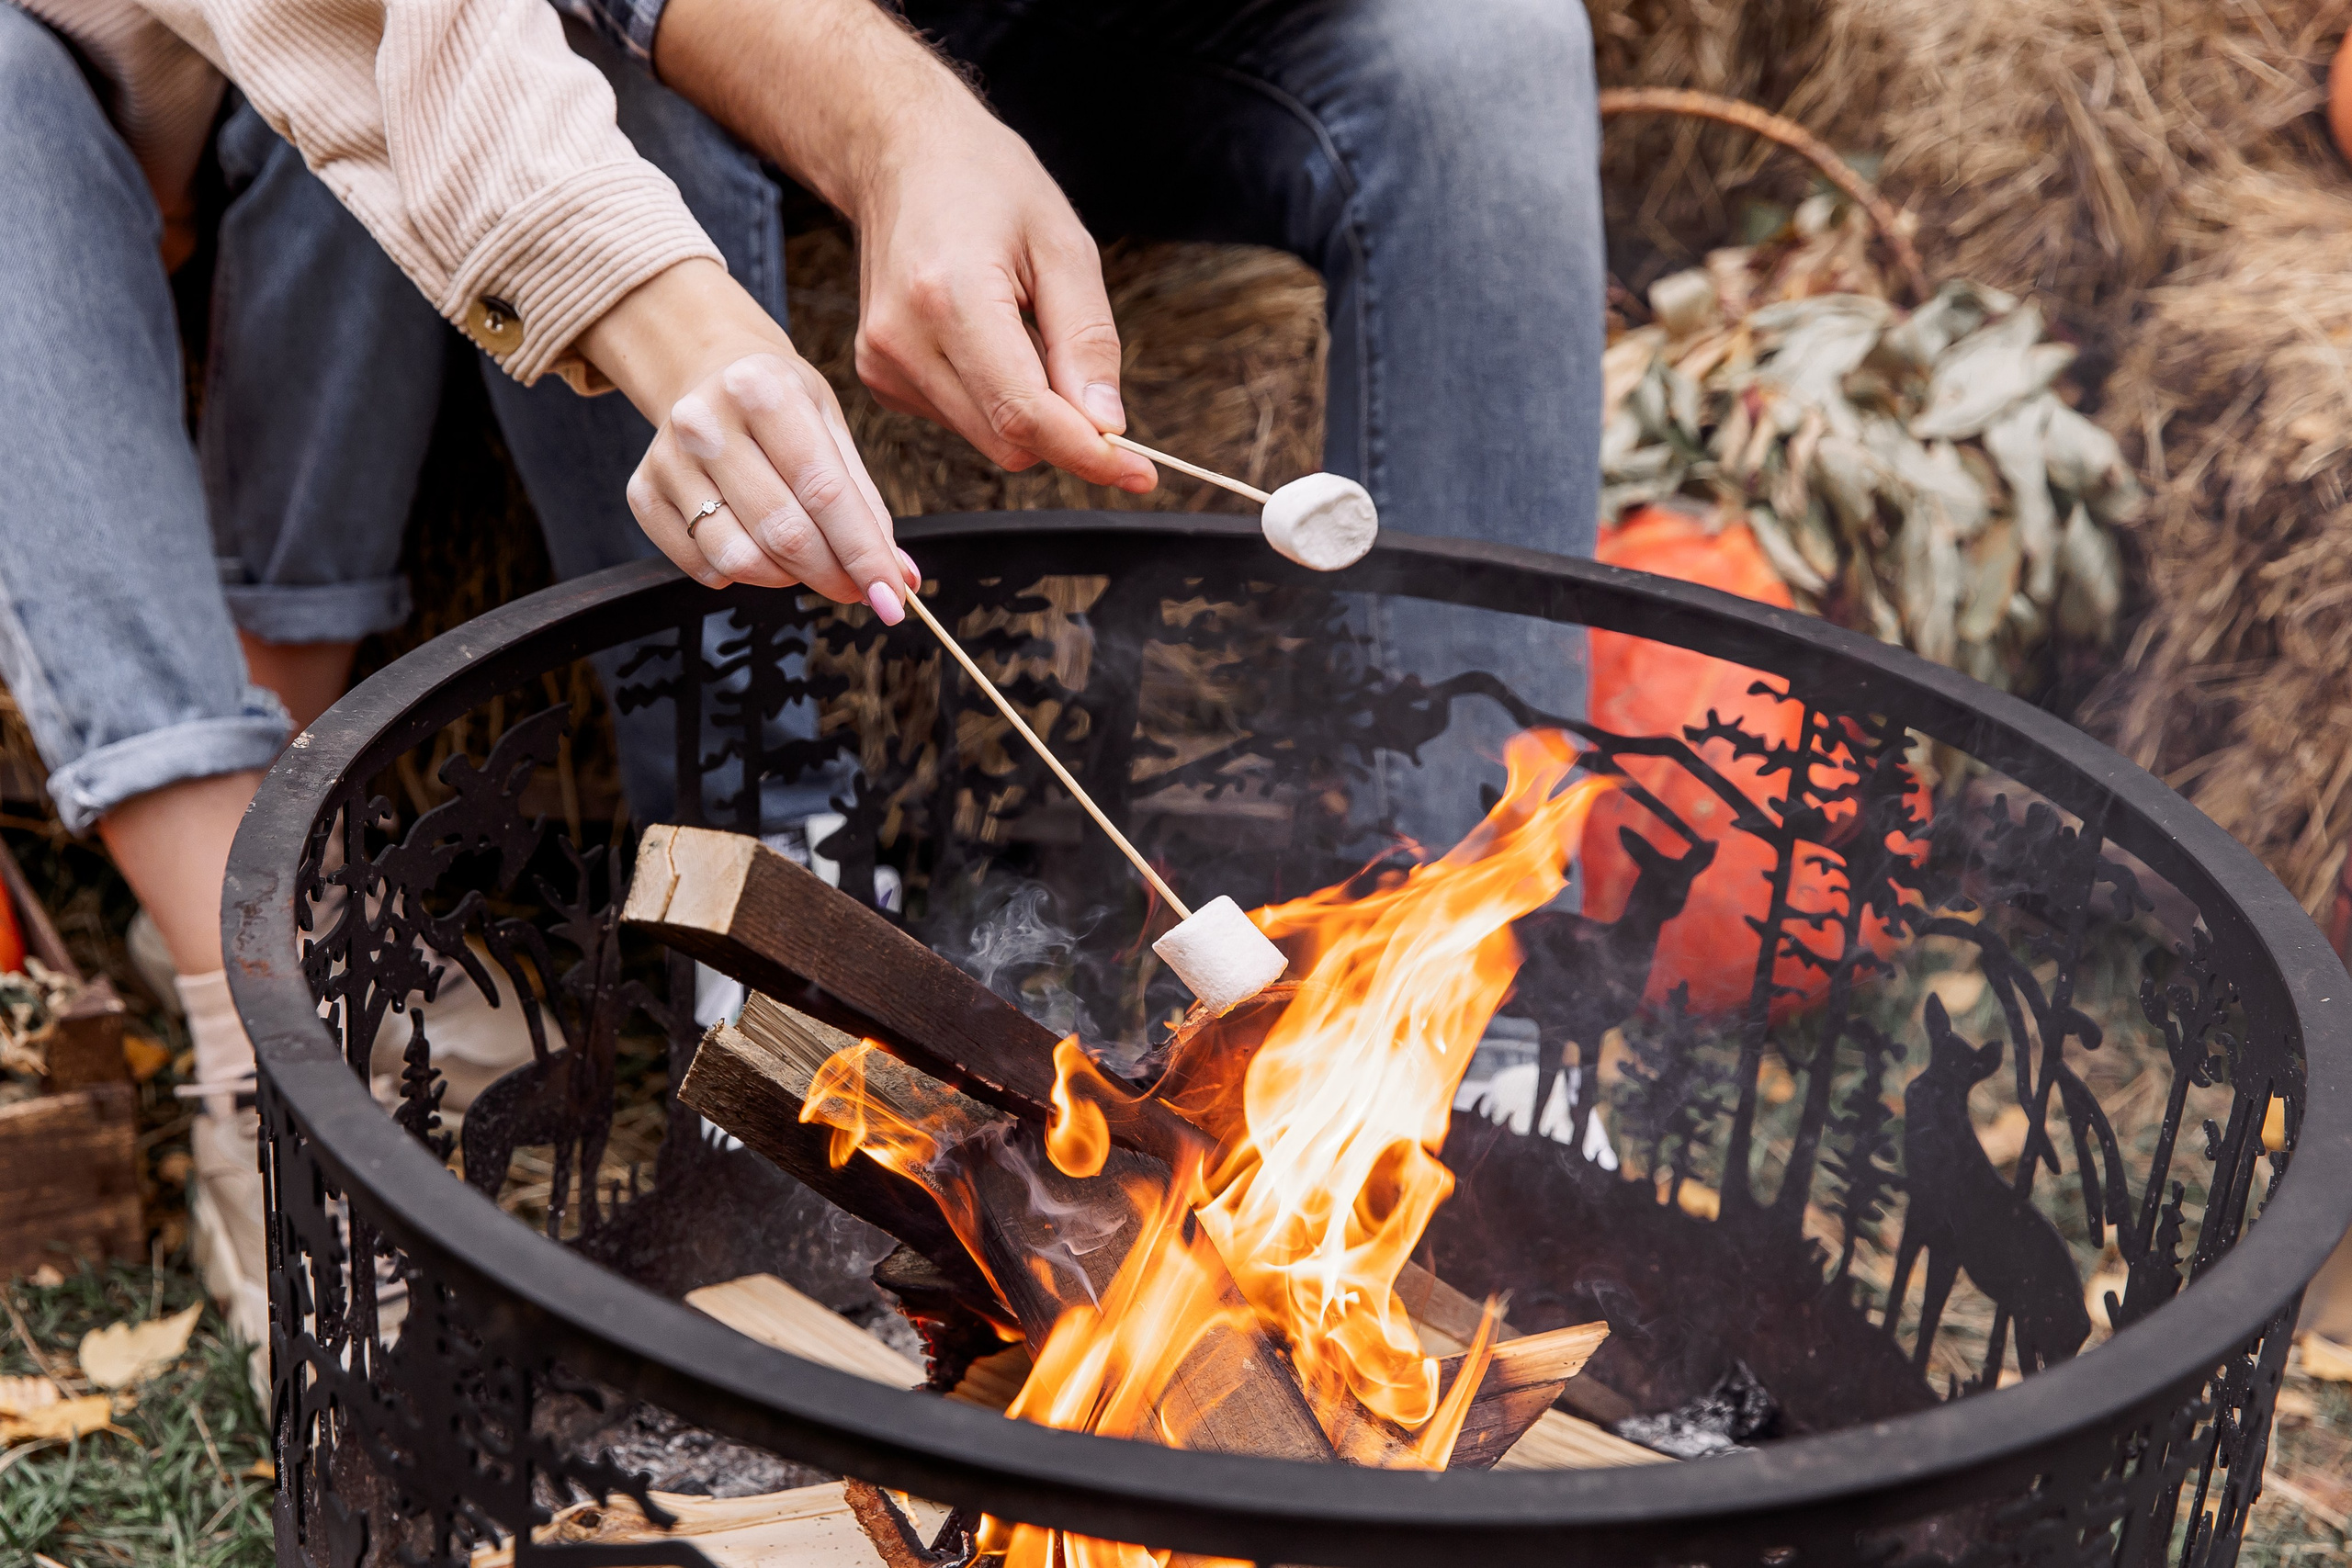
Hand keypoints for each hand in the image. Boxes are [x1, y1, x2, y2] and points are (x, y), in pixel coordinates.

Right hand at [580, 259, 917, 615]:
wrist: (707, 371)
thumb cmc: (782, 404)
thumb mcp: (830, 426)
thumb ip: (865, 502)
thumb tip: (899, 578)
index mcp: (761, 389)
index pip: (824, 492)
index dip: (863, 554)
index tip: (893, 598)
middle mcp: (704, 421)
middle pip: (784, 533)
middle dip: (832, 575)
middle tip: (859, 590)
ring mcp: (666, 459)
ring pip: (740, 559)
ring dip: (788, 579)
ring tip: (808, 562)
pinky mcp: (643, 492)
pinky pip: (704, 567)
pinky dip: (743, 576)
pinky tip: (758, 546)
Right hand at [652, 0, 1157, 492]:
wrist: (901, 157)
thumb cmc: (985, 184)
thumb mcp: (1064, 245)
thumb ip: (1088, 341)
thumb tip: (1107, 425)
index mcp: (949, 297)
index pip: (1025, 413)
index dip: (1088, 454)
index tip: (1140, 473)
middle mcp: (903, 340)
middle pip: (1008, 441)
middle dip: (1064, 431)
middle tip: (1089, 381)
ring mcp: (883, 362)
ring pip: (987, 440)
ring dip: (1028, 413)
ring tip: (1023, 331)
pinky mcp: (879, 376)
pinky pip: (962, 422)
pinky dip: (994, 401)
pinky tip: (988, 340)